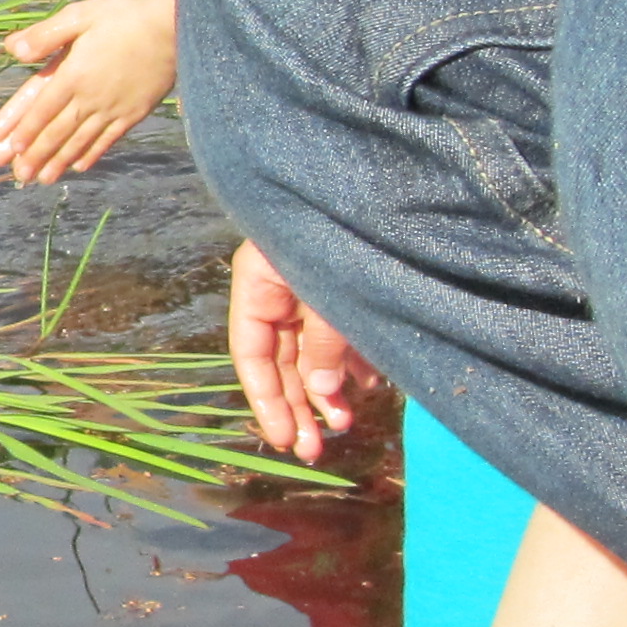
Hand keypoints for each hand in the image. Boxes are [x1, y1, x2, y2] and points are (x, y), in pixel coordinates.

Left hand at [0, 0, 175, 184]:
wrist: (173, 27)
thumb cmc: (124, 17)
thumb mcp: (80, 15)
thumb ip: (45, 35)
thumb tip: (12, 49)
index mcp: (75, 74)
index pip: (43, 108)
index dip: (25, 129)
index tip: (9, 147)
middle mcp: (92, 97)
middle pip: (58, 131)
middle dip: (36, 154)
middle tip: (19, 175)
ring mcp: (113, 109)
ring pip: (80, 140)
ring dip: (59, 161)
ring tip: (42, 179)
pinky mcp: (133, 114)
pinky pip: (108, 139)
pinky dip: (92, 154)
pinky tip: (79, 166)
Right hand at [229, 241, 369, 464]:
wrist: (376, 177)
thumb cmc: (345, 225)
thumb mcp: (330, 291)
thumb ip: (324, 342)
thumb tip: (324, 393)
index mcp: (260, 282)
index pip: (250, 353)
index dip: (265, 400)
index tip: (280, 439)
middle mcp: (281, 289)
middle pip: (280, 361)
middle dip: (298, 405)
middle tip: (314, 450)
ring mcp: (312, 289)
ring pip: (312, 352)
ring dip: (327, 390)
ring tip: (347, 422)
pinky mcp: (344, 288)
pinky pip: (341, 336)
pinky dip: (353, 363)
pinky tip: (369, 386)